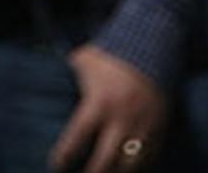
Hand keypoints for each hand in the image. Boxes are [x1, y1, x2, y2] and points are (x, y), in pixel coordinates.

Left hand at [49, 43, 166, 171]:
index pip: (77, 139)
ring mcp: (143, 127)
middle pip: (104, 161)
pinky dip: (136, 168)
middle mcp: (121, 120)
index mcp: (99, 103)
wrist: (153, 47)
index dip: (64, 157)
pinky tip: (125, 171)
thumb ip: (69, 75)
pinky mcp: (159, 129)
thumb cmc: (112, 54)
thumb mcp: (85, 61)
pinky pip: (149, 158)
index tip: (56, 167)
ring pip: (129, 166)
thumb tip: (49, 80)